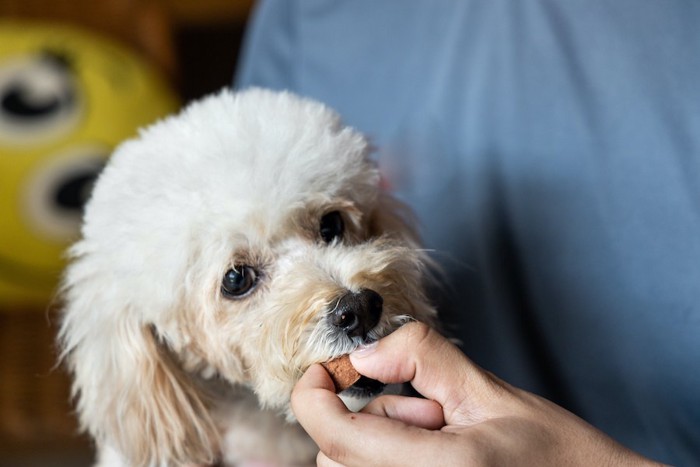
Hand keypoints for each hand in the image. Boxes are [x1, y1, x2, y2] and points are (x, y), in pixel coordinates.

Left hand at [292, 322, 661, 466]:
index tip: (329, 368)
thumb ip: (422, 357)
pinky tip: (436, 451)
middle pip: (335, 453)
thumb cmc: (556, 455)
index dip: (314, 392)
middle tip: (431, 410)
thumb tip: (364, 352)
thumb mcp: (489, 391)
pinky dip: (388, 455)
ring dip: (382, 439)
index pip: (333, 433)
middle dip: (370, 416)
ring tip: (443, 435)